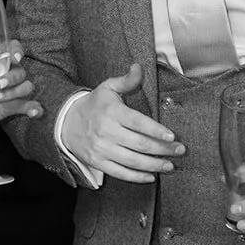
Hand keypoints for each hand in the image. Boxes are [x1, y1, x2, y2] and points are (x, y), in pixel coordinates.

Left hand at [0, 43, 42, 132]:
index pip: (11, 48)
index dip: (16, 49)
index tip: (14, 56)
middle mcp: (2, 72)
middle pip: (20, 69)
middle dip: (12, 76)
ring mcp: (8, 90)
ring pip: (25, 86)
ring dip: (15, 92)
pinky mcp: (8, 106)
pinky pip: (26, 105)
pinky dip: (33, 107)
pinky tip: (34, 112)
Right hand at [62, 64, 183, 184]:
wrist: (66, 121)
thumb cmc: (94, 104)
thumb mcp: (107, 87)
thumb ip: (126, 80)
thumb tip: (139, 67)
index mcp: (112, 112)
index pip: (138, 122)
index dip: (156, 130)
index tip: (172, 136)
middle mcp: (107, 131)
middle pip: (140, 144)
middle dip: (163, 149)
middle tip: (179, 150)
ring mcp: (102, 149)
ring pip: (133, 161)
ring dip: (154, 165)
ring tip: (170, 166)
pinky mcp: (98, 162)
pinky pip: (120, 173)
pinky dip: (137, 177)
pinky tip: (151, 176)